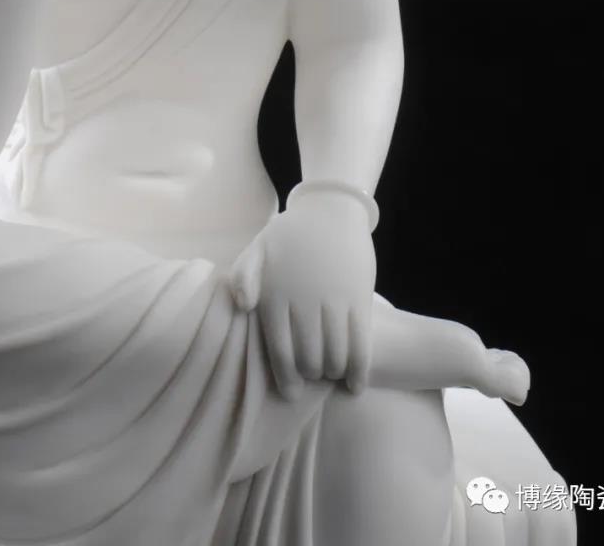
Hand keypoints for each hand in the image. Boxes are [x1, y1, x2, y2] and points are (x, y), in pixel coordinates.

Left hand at [227, 193, 374, 397]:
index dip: (286, 378)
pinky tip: (355, 385)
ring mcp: (333, 299)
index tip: (290, 392)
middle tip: (311, 379)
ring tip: (331, 374)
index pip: (279, 350)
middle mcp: (303, 299)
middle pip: (309, 358)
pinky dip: (358, 370)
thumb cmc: (290, 235)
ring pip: (334, 356)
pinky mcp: (359, 298)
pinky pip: (360, 345)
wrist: (331, 209)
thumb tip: (243, 306)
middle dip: (310, 375)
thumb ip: (244, 276)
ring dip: (333, 373)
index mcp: (276, 291)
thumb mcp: (258, 248)